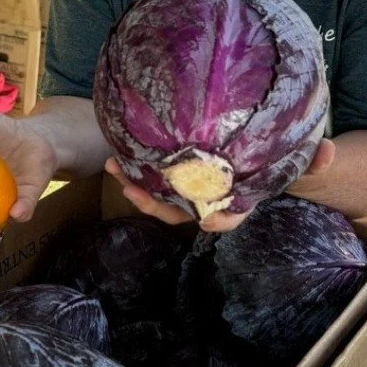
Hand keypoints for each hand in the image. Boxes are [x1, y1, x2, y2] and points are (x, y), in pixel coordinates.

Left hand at [102, 158, 250, 232]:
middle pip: (151, 192)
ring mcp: (178, 175)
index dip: (147, 202)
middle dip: (130, 181)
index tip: (130, 189)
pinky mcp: (180, 157)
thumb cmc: (245, 189)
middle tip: (113, 166)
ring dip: (131, 168)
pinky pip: (159, 157)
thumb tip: (204, 224)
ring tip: (113, 157)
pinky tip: (132, 143)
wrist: (253, 164)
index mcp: (190, 207)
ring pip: (151, 175)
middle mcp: (179, 193)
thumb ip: (225, 221)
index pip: (165, 210)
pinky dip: (145, 153)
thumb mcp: (239, 210)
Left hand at [103, 137, 336, 231]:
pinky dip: (137, 166)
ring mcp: (192, 188)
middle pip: (182, 210)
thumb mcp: (303, 164)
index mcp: (239, 202)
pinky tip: (119, 149)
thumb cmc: (286, 163)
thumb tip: (327, 152)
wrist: (272, 155)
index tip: (206, 220)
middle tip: (135, 191)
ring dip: (137, 184)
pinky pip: (155, 175)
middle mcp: (211, 200)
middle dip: (157, 203)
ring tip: (114, 166)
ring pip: (162, 195)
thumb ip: (314, 161)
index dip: (215, 219)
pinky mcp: (179, 172)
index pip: (226, 217)